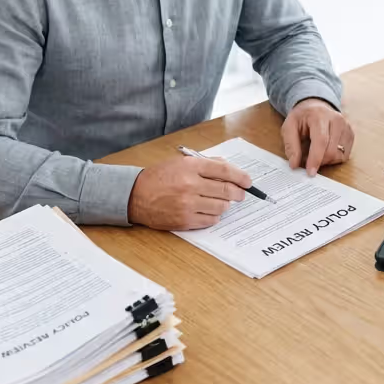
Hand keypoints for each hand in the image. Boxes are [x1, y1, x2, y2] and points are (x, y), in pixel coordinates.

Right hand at [128, 155, 251, 230]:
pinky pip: (211, 220)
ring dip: (225, 204)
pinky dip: (214, 216)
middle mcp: (190, 184)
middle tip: (240, 194)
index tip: (248, 181)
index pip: (224, 170)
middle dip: (238, 193)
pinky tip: (209, 211)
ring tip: (220, 202)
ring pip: (221, 206)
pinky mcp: (185, 220)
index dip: (240, 176)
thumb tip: (229, 169)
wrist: (136, 196)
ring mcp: (188, 204)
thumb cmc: (159, 178)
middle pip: (226, 189)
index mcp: (190, 167)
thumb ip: (205, 164)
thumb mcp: (180, 163)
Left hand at [282, 98, 354, 174]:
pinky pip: (345, 155)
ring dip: (326, 160)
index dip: (316, 159)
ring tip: (317, 152)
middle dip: (319, 161)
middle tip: (308, 160)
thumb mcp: (289, 127)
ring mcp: (347, 127)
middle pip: (331, 150)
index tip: (310, 172)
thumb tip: (294, 164)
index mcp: (320, 116)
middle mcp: (337, 120)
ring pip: (340, 155)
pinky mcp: (351, 134)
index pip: (321, 141)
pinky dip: (334, 158)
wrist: (315, 106)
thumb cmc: (302, 118)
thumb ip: (291, 145)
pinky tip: (326, 150)